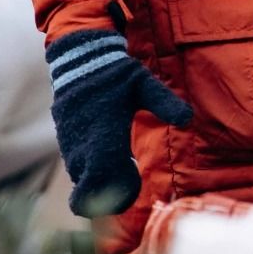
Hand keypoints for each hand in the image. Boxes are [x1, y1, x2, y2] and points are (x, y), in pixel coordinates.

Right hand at [45, 30, 192, 217]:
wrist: (80, 60)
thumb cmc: (116, 75)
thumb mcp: (145, 85)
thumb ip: (166, 103)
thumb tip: (188, 118)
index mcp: (104, 138)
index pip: (101, 183)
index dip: (118, 191)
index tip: (135, 176)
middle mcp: (83, 148)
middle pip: (89, 191)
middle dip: (110, 193)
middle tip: (130, 176)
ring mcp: (70, 146)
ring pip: (82, 179)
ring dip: (100, 178)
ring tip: (121, 158)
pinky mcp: (64, 141)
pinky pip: (75, 166)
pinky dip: (90, 166)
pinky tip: (107, 149)